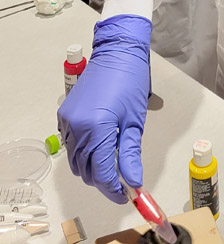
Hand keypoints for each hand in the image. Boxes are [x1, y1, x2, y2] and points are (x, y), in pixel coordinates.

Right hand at [57, 15, 151, 202]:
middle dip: (103, 181)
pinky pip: (70, 144)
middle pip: (85, 170)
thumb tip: (134, 182)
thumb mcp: (134, 121)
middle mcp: (77, 127)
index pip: (101, 172)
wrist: (117, 53)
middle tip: (122, 181)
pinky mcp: (64, 114)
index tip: (127, 194)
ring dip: (91, 168)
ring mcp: (68, 121)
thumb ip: (131, 155)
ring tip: (112, 166)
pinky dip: (82, 153)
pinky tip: (98, 149)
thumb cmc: (130, 82)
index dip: (114, 189)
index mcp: (97, 129)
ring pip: (75, 160)